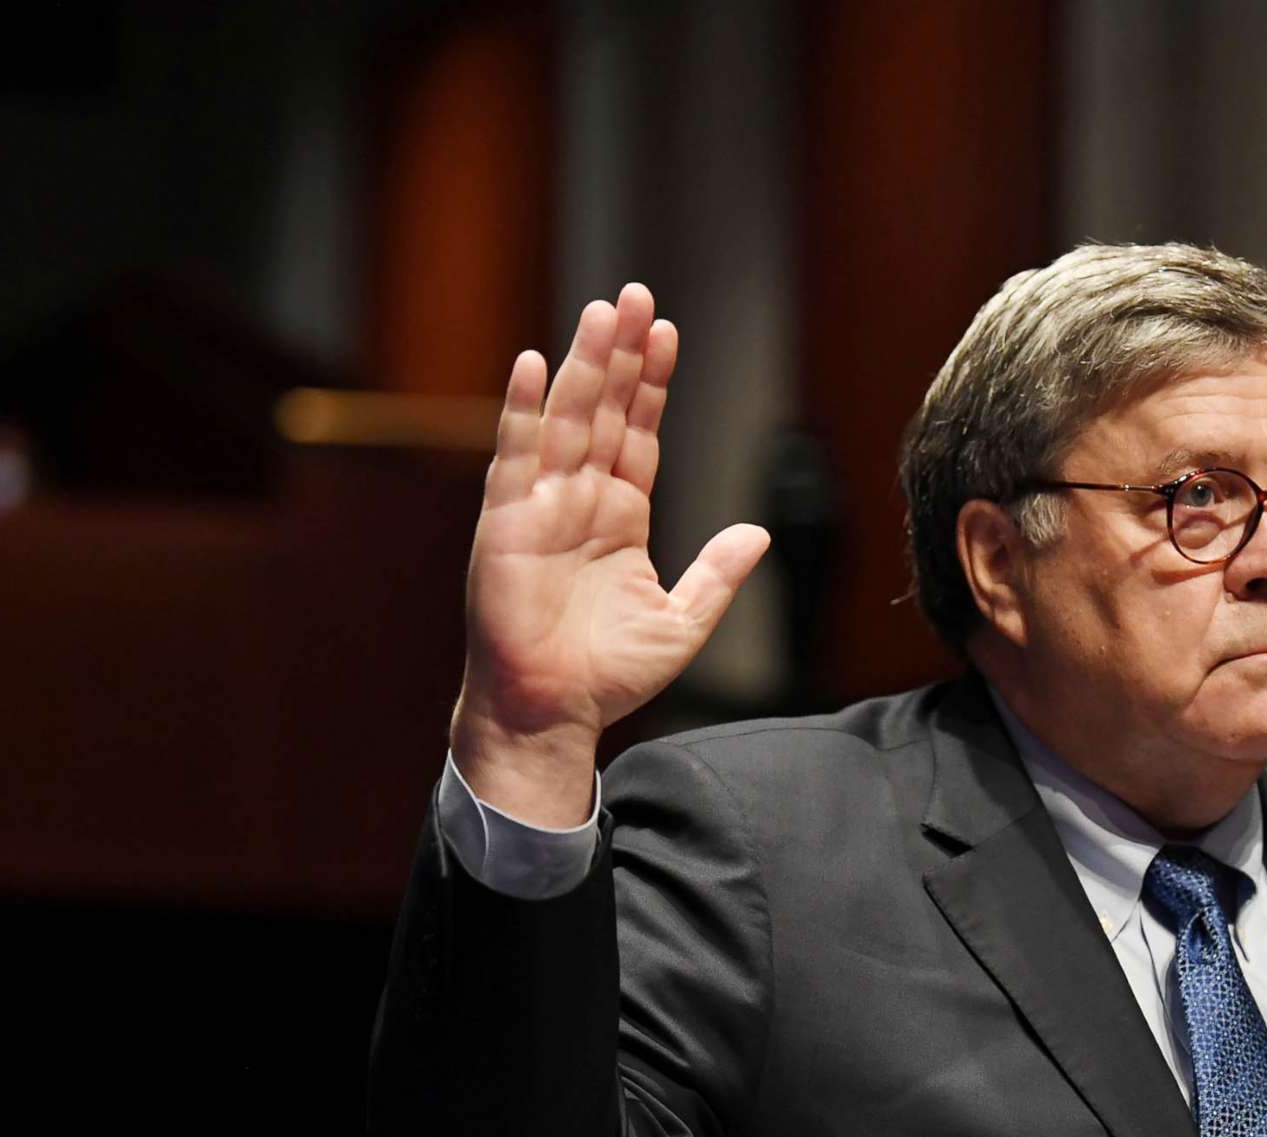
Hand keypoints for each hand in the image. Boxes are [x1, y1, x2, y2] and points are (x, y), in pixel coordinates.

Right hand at [450, 283, 769, 822]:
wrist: (554, 711)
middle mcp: (580, 500)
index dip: (652, 384)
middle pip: (604, 410)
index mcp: (621, 516)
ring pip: (566, 419)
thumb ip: (718, 574)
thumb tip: (758, 533)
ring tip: (603, 310)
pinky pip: (516, 456)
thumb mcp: (682, 622)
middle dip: (621, 354)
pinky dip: (524, 410)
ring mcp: (542, 506)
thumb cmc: (609, 674)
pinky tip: (535, 365)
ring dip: (583, 364)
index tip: (668, 333)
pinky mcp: (507, 523)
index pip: (639, 433)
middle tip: (636, 294)